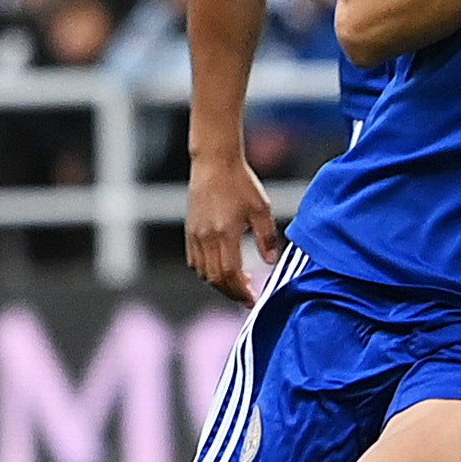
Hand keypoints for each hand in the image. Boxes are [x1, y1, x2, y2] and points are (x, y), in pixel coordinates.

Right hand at [185, 149, 285, 303]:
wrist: (214, 162)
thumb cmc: (240, 182)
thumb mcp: (261, 209)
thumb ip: (266, 237)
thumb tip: (271, 262)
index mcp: (225, 233)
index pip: (230, 273)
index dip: (241, 291)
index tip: (254, 299)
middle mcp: (206, 237)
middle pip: (215, 278)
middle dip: (232, 292)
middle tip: (247, 297)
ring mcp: (195, 234)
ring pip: (202, 272)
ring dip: (219, 284)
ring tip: (237, 284)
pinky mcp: (189, 230)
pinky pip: (194, 261)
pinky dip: (206, 272)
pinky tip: (220, 269)